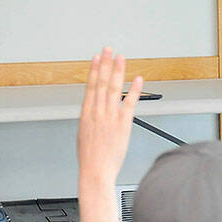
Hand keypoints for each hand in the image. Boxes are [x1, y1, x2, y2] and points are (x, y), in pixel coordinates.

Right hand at [77, 48, 141, 221]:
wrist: (95, 172)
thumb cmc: (90, 158)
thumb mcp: (84, 134)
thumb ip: (90, 120)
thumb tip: (94, 111)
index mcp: (86, 114)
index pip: (91, 86)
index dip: (95, 70)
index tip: (97, 58)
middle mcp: (97, 112)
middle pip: (102, 82)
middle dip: (106, 64)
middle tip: (109, 50)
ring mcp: (110, 117)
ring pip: (113, 88)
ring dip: (117, 71)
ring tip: (120, 58)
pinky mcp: (122, 124)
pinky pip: (129, 103)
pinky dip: (134, 90)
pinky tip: (138, 79)